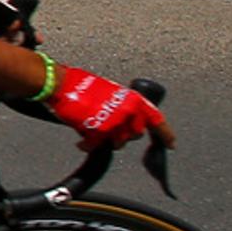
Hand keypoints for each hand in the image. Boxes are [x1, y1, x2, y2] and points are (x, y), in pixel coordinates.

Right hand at [46, 65, 173, 150]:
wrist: (60, 84)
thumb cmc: (80, 84)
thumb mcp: (110, 91)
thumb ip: (121, 107)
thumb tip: (123, 121)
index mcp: (132, 99)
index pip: (156, 119)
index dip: (165, 134)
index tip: (170, 144)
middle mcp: (127, 111)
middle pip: (135, 135)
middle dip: (123, 135)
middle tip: (109, 130)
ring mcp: (114, 122)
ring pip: (117, 142)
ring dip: (106, 140)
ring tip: (92, 132)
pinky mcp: (99, 132)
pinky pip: (97, 146)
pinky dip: (89, 145)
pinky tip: (82, 141)